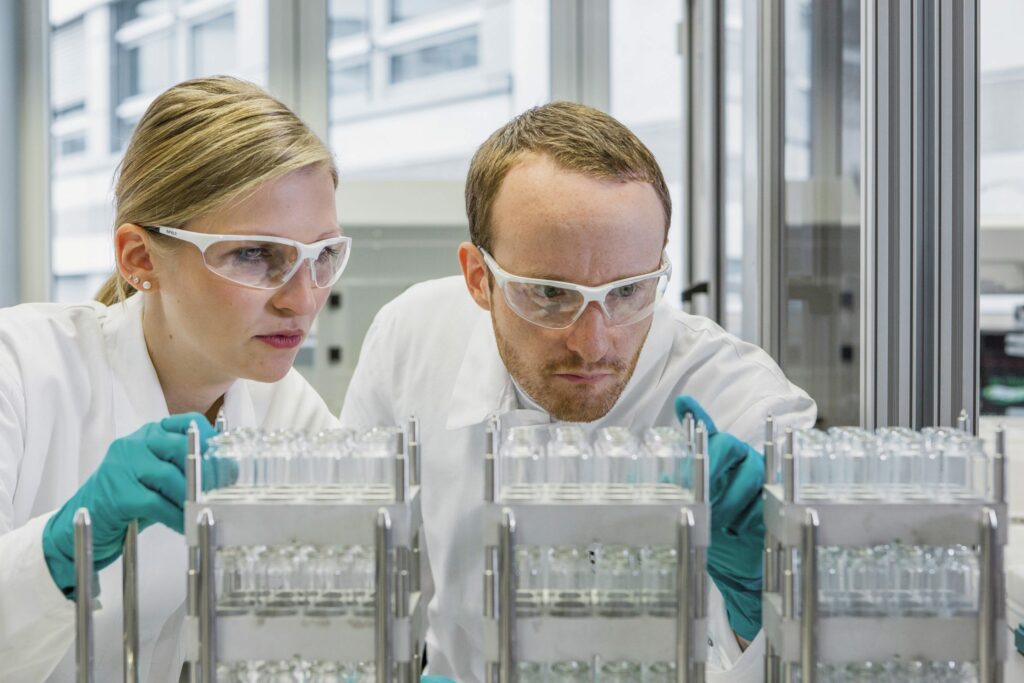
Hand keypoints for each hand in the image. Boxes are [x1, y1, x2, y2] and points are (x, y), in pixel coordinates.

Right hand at [41, 413, 235, 596]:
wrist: (81, 523)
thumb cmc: (129, 499)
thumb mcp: (161, 479)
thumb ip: (187, 469)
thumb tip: (228, 474)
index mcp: (149, 434)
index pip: (188, 423)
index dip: (211, 442)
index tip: (226, 462)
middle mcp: (135, 443)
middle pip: (182, 447)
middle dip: (205, 472)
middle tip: (218, 492)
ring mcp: (122, 465)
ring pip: (170, 476)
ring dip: (191, 499)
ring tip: (203, 513)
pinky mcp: (116, 492)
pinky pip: (156, 503)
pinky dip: (175, 517)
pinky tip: (184, 526)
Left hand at [675, 395, 763, 642]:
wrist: (731, 564)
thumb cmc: (707, 531)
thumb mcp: (687, 509)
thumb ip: (674, 489)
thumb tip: (652, 476)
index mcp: (714, 459)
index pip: (705, 431)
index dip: (696, 415)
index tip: (683, 403)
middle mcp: (737, 460)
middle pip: (728, 445)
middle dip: (711, 466)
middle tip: (698, 494)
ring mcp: (760, 477)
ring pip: (750, 473)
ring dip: (729, 500)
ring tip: (715, 521)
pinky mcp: (777, 499)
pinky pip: (766, 499)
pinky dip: (748, 517)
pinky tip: (736, 529)